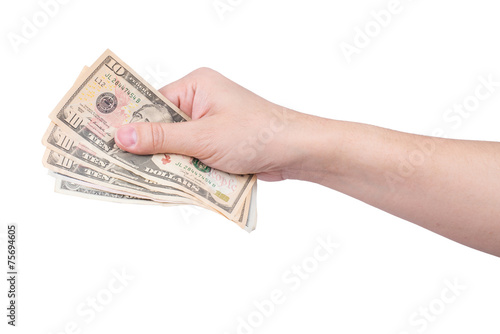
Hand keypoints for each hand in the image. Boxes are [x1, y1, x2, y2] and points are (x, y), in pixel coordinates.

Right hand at [115, 68, 302, 180]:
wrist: (296, 151)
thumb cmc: (255, 134)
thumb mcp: (203, 137)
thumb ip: (161, 139)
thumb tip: (121, 136)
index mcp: (197, 86)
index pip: (153, 104)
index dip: (133, 125)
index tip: (109, 143)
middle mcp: (202, 101)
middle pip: (164, 127)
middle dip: (152, 149)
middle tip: (124, 168)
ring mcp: (212, 123)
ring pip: (179, 145)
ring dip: (172, 163)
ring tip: (149, 180)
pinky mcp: (220, 143)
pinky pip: (194, 156)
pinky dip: (187, 169)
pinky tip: (176, 184)